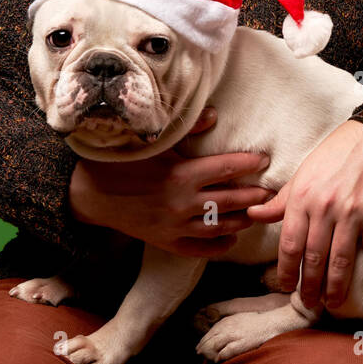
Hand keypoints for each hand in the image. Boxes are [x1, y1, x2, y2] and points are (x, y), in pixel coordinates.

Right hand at [69, 106, 273, 257]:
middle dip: (255, 195)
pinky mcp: (166, 242)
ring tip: (259, 212)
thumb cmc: (120, 162)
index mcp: (181, 174)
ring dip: (243, 219)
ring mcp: (175, 227)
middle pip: (231, 200)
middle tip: (272, 191)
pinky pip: (200, 249)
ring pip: (220, 226)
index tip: (264, 160)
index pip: (227, 168)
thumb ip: (186, 129)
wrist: (89, 195)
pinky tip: (232, 238)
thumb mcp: (151, 141)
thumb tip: (215, 114)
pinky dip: (219, 245)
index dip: (249, 163)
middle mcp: (183, 203)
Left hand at [247, 120, 362, 309]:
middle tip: (308, 303)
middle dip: (309, 285)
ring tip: (332, 304)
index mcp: (302, 198)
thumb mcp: (301, 174)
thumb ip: (280, 201)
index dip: (286, 270)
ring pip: (341, 260)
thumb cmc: (334, 156)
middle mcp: (324, 208)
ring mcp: (352, 213)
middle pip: (313, 257)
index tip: (285, 286)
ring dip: (336, 287)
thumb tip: (253, 213)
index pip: (289, 244)